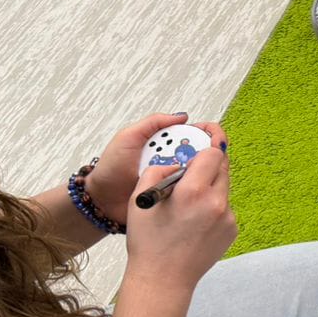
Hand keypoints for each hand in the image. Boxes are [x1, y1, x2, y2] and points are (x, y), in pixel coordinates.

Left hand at [83, 113, 227, 230]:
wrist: (102, 200)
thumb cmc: (111, 169)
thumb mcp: (127, 138)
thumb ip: (152, 123)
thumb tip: (182, 116)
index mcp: (165, 141)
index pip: (195, 133)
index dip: (209, 134)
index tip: (215, 140)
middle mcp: (174, 158)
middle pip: (202, 151)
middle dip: (207, 153)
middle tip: (206, 159)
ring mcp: (175, 176)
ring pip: (199, 170)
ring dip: (199, 170)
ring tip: (192, 173)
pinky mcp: (174, 194)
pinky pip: (191, 188)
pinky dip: (193, 186)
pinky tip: (191, 186)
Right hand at [124, 138, 236, 291]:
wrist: (163, 278)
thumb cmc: (148, 240)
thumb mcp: (141, 197)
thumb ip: (160, 169)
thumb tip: (177, 160)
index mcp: (193, 192)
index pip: (213, 153)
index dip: (206, 144)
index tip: (203, 137)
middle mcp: (216, 203)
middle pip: (223, 167)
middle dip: (208, 162)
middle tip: (193, 165)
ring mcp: (228, 218)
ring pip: (224, 187)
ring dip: (209, 185)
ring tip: (187, 200)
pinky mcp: (232, 230)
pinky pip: (224, 207)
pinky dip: (212, 206)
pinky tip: (194, 220)